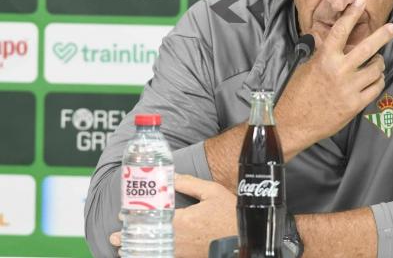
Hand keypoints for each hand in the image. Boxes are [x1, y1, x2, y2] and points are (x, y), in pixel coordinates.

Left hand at [109, 173, 236, 257]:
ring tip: (125, 249)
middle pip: (149, 239)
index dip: (136, 218)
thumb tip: (171, 176)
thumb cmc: (229, 214)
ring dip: (139, 251)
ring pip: (155, 252)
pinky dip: (156, 256)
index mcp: (183, 220)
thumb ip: (189, 184)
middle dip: (130, 239)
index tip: (123, 218)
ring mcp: (184, 252)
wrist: (244, 237)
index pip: (153, 219)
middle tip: (115, 238)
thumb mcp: (212, 192)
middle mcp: (180, 238)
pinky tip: (149, 254)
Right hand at [276, 0, 392, 153]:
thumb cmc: (298, 93)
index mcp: (325, 59)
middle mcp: (339, 71)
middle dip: (383, 35)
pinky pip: (376, 87)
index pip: (341, 30)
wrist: (294, 122)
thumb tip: (332, 41)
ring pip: (376, 69)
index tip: (361, 1)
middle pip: (368, 48)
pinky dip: (378, 81)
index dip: (352, 13)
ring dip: (378, 64)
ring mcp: (349, 88)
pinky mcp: (356, 104)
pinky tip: (374, 79)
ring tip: (376, 63)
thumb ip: (323, 54)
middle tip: (392, 28)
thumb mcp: (308, 67)